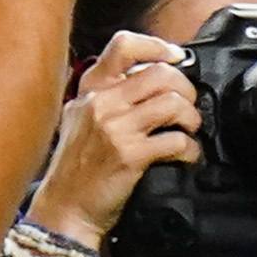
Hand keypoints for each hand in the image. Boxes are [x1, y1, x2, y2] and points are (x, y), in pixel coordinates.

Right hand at [23, 31, 199, 251]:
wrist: (64, 210)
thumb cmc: (77, 166)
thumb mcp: (81, 119)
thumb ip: (111, 94)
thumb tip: (157, 76)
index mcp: (91, 90)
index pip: (123, 47)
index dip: (158, 47)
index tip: (176, 58)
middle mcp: (101, 104)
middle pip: (161, 74)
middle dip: (187, 88)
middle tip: (188, 106)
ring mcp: (115, 129)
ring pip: (173, 103)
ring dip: (192, 118)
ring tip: (188, 130)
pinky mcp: (130, 155)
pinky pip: (177, 141)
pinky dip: (191, 150)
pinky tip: (185, 156)